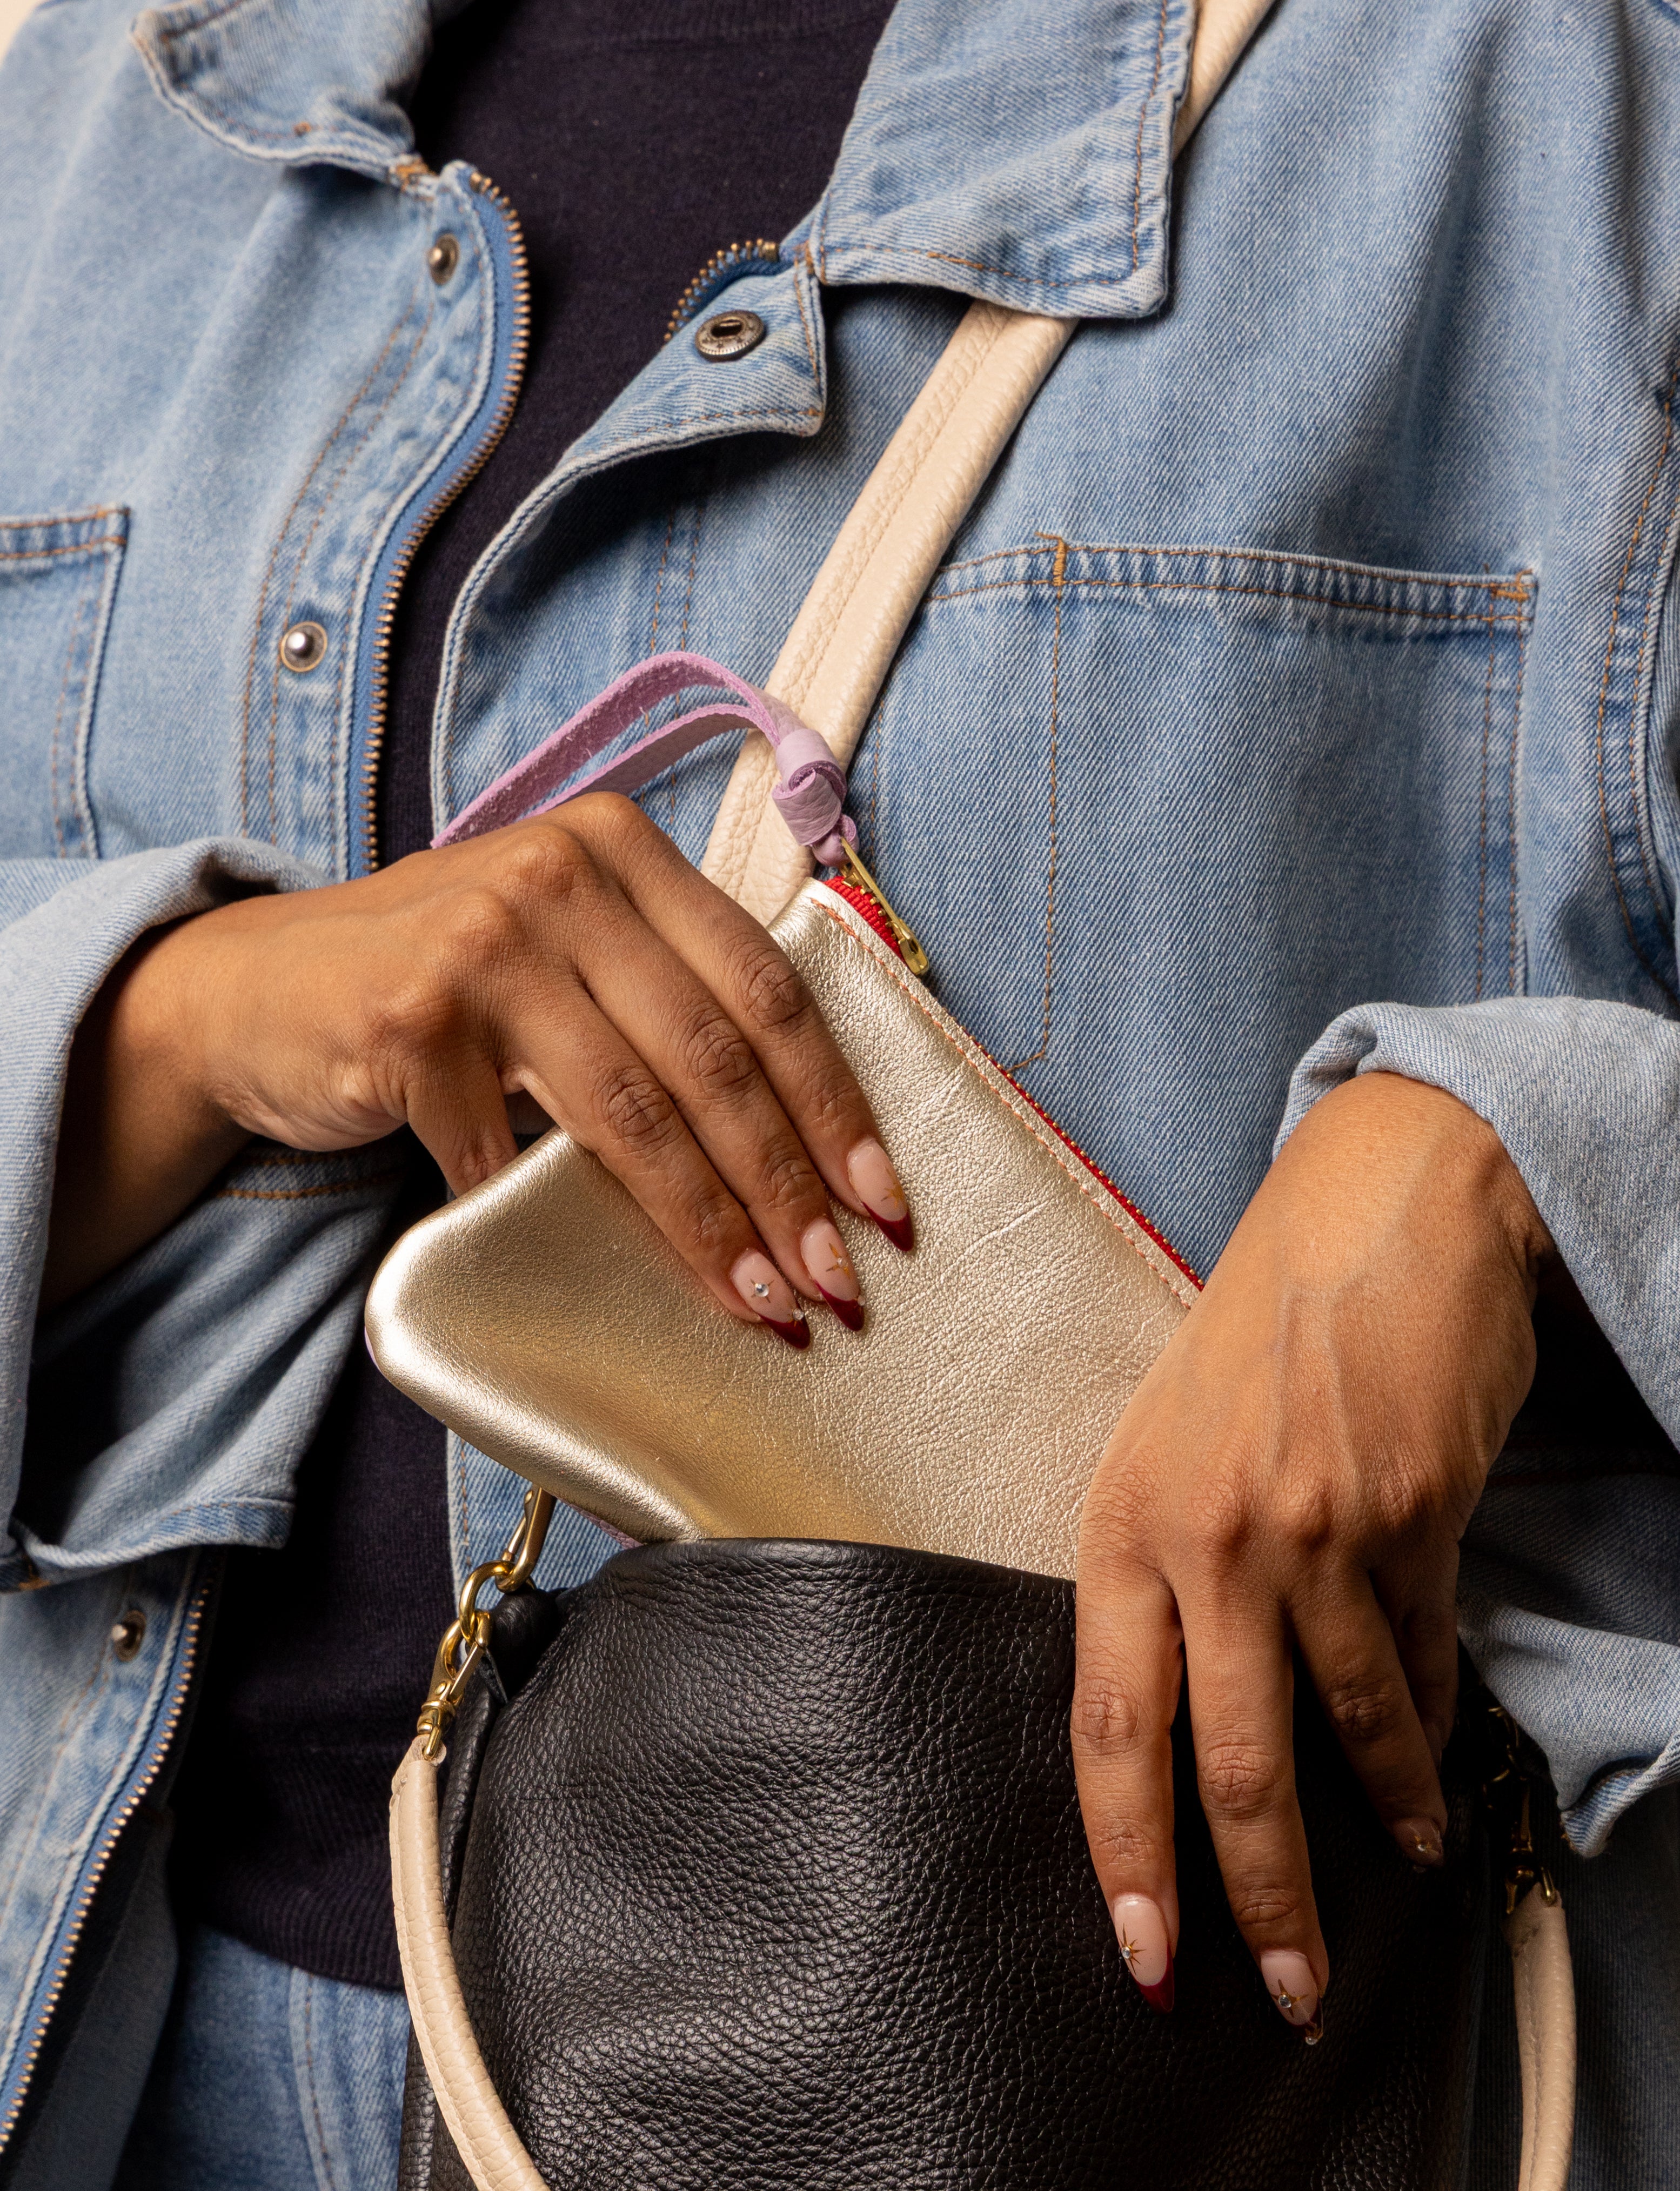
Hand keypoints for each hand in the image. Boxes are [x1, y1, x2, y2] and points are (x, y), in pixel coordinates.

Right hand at [43, 797, 910, 1315]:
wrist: (258, 993)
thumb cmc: (447, 990)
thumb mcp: (568, 954)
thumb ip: (668, 996)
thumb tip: (809, 1138)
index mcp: (622, 849)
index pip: (766, 987)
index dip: (836, 1104)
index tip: (884, 1202)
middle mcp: (559, 874)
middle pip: (714, 1054)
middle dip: (787, 1184)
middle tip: (836, 1281)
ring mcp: (480, 941)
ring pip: (633, 1111)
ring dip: (706, 1223)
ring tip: (761, 1302)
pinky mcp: (409, 1018)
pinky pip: (508, 1152)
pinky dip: (553, 1225)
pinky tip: (600, 1284)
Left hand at [1071, 1073, 1552, 2033]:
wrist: (1381, 1210)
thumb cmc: (1260, 1332)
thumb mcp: (1168, 1443)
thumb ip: (1163, 1576)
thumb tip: (1182, 1722)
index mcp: (1119, 1523)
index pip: (1106, 1727)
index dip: (1126, 1857)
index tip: (1149, 1956)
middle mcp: (1207, 1538)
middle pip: (1225, 1764)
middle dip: (1263, 1899)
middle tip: (1289, 1991)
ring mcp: (1315, 1531)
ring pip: (1345, 1727)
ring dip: (1376, 1820)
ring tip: (1395, 1871)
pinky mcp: (1413, 1518)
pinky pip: (1421, 1663)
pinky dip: (1428, 1732)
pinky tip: (1430, 1775)